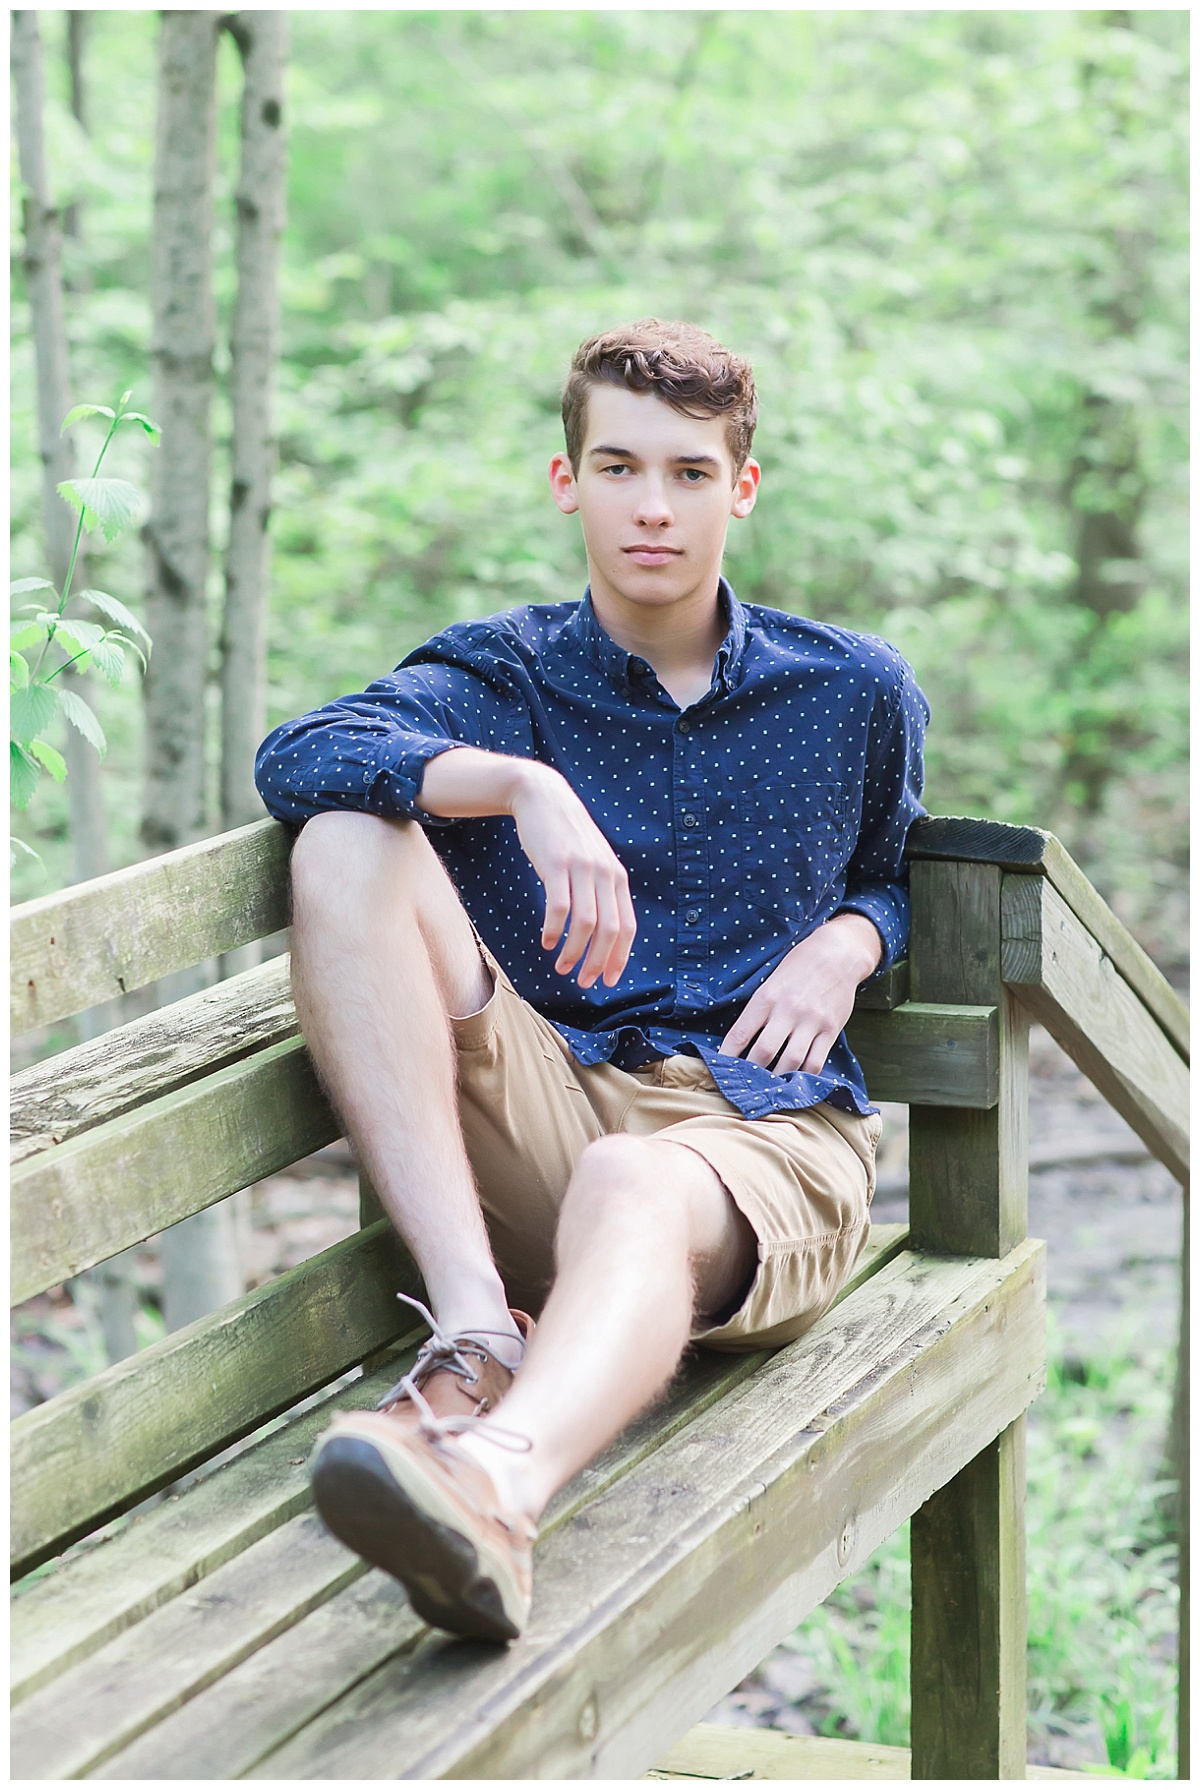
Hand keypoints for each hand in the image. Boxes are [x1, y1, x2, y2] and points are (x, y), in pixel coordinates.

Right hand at [508, 764, 635, 988]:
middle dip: (597, 962)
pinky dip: (554, 930)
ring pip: (585, 923)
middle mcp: (605, 874)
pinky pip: (558, 907)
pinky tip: (546, 942)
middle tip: (583, 982)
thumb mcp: (593, 861)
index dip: (619, 958)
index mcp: (617, 878)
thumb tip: (601, 932)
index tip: (607, 981)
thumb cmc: (567, 836)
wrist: (544, 797)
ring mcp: (582, 868)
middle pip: (609, 930)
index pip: (627, 927)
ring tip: (561, 967)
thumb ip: (601, 890)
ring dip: (574, 952)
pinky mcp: (556, 864)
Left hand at [719, 913, 882, 1074]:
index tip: (720, 1070)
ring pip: (791, 1062)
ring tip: (768, 1088)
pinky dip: (803, 1076)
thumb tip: (741, 1041)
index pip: (740, 1034)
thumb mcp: (770, 981)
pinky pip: (815, 1062)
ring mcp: (811, 1022)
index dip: (727, 1056)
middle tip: (745, 1085)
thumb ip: (758, 1009)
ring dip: (777, 1079)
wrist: (838, 954)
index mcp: (767, 997)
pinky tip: (795, 1080)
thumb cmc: (799, 966)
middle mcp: (788, 1010)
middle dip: (751, 1073)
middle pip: (764, 1052)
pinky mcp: (830, 1030)